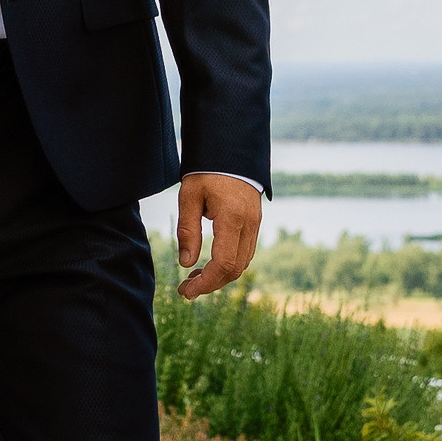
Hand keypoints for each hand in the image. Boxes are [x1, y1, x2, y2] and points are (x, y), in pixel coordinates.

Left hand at [176, 172, 260, 299]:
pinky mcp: (254, 222)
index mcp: (233, 218)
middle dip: (211, 284)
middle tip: (186, 289)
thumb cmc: (206, 170)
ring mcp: (255, 223)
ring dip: (219, 276)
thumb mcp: (189, 196)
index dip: (206, 283)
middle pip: (235, 269)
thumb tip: (186, 263)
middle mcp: (249, 224)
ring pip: (242, 263)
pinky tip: (209, 263)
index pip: (224, 264)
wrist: (231, 149)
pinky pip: (245, 252)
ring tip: (193, 278)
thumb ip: (188, 230)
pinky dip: (228, 264)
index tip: (186, 291)